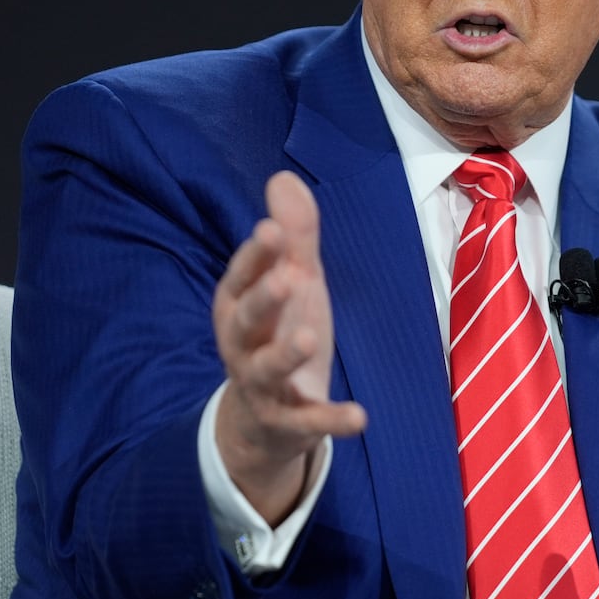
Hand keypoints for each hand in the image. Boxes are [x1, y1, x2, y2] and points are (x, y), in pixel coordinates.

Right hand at [211, 171, 366, 524]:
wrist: (264, 419)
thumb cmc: (277, 331)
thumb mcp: (292, 280)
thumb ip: (293, 235)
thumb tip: (283, 177)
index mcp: (239, 305)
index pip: (241, 277)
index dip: (254, 257)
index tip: (270, 230)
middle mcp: (242, 344)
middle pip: (246, 321)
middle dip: (262, 300)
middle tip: (284, 278)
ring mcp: (263, 385)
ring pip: (267, 369)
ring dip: (285, 354)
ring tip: (307, 337)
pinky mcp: (288, 422)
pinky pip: (308, 422)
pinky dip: (331, 421)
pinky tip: (359, 416)